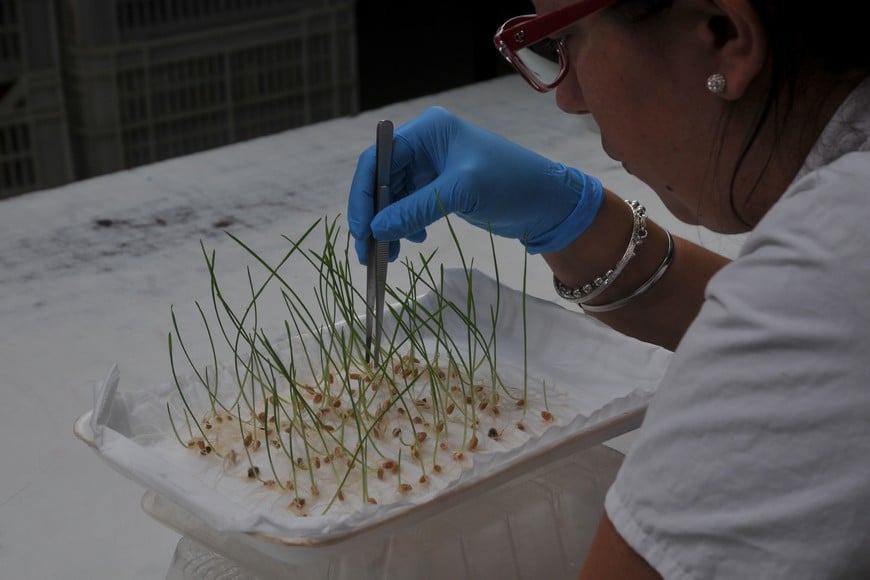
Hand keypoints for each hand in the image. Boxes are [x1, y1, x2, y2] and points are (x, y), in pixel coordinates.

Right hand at [347, 106, 603, 261]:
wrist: (549, 203)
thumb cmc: (511, 183)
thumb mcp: (461, 192)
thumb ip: (416, 208)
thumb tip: (376, 228)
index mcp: (428, 130)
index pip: (378, 158)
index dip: (364, 193)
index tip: (361, 228)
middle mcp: (427, 144)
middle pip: (382, 179)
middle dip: (375, 215)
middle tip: (368, 250)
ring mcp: (433, 166)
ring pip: (395, 196)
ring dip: (388, 225)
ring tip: (390, 254)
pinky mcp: (442, 187)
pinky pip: (410, 206)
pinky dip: (406, 225)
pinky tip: (414, 241)